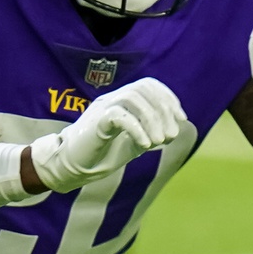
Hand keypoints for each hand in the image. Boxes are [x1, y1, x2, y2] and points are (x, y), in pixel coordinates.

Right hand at [26, 76, 184, 190]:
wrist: (71, 168)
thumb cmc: (101, 155)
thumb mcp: (132, 144)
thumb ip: (151, 135)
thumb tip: (174, 130)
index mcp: (121, 100)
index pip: (148, 84)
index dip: (167, 97)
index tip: (181, 118)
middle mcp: (112, 99)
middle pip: (143, 88)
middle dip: (164, 110)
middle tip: (172, 135)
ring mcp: (103, 107)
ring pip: (133, 98)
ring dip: (152, 120)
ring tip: (160, 142)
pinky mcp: (95, 121)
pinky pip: (120, 116)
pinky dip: (138, 130)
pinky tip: (147, 146)